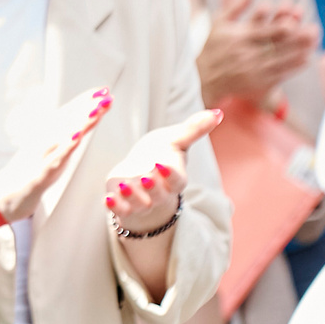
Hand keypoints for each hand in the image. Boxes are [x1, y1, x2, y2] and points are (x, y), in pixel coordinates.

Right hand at [0, 87, 113, 223]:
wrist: (5, 194)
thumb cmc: (30, 171)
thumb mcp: (47, 151)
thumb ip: (61, 138)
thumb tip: (78, 126)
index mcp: (46, 135)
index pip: (68, 114)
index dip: (85, 102)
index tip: (103, 90)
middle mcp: (43, 141)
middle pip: (68, 121)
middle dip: (88, 107)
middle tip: (106, 94)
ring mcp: (41, 156)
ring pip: (64, 136)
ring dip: (81, 122)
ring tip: (97, 110)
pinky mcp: (40, 173)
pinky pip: (55, 158)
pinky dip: (66, 147)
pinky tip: (77, 137)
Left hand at [100, 108, 225, 237]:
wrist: (141, 169)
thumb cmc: (162, 153)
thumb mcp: (176, 139)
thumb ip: (194, 129)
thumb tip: (218, 113)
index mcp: (176, 179)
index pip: (177, 180)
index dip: (170, 175)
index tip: (160, 164)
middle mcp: (160, 193)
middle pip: (159, 195)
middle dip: (152, 188)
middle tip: (145, 176)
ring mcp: (142, 201)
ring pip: (139, 205)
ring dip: (132, 197)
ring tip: (124, 185)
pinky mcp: (124, 204)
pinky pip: (121, 210)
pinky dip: (114, 207)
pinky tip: (107, 198)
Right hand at [195, 0, 317, 107]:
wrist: (203, 77)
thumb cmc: (212, 45)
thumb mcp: (220, 21)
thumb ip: (236, 4)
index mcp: (238, 38)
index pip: (262, 32)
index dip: (278, 28)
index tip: (293, 22)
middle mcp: (246, 54)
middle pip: (276, 47)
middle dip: (296, 39)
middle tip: (314, 31)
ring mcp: (252, 70)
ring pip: (281, 61)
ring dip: (299, 52)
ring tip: (314, 44)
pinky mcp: (256, 82)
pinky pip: (279, 74)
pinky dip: (293, 67)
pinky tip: (306, 59)